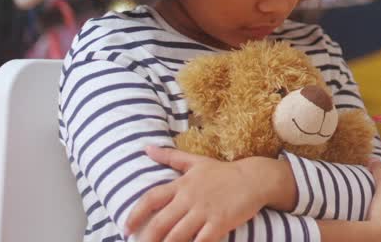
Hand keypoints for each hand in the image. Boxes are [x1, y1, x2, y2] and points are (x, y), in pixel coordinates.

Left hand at [125, 147, 278, 241]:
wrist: (255, 178)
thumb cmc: (223, 172)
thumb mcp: (196, 162)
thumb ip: (170, 156)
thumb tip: (145, 148)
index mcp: (181, 184)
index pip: (151, 198)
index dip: (135, 214)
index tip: (125, 228)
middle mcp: (189, 198)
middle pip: (160, 223)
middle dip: (147, 239)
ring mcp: (205, 211)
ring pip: (177, 235)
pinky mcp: (220, 222)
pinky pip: (201, 241)